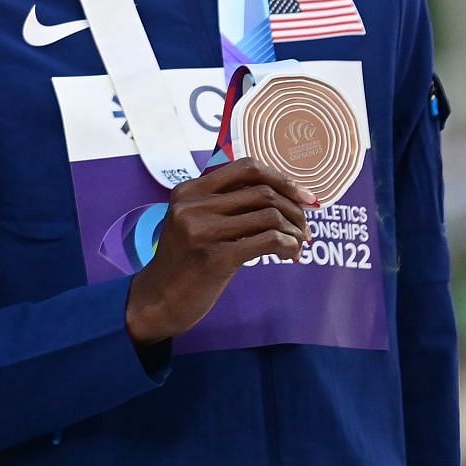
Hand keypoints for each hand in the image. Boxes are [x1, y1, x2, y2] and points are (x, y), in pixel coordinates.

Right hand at [124, 157, 314, 346]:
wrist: (159, 298)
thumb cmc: (184, 261)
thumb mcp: (194, 222)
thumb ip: (224, 205)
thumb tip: (280, 195)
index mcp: (188, 190)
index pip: (245, 168)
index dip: (281, 179)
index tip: (304, 197)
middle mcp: (193, 205)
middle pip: (263, 192)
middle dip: (295, 209)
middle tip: (305, 229)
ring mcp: (202, 230)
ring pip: (269, 215)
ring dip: (294, 230)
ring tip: (298, 245)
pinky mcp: (216, 257)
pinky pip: (268, 240)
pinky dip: (287, 245)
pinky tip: (289, 255)